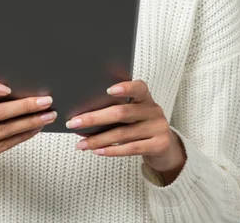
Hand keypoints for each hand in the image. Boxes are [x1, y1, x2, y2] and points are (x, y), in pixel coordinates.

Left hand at [65, 80, 185, 181]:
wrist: (165, 146)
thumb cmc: (139, 124)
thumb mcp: (132, 113)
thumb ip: (114, 110)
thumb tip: (81, 117)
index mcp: (145, 96)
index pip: (138, 87)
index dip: (125, 88)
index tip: (108, 90)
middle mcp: (153, 110)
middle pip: (121, 112)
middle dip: (94, 118)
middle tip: (74, 123)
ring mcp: (158, 128)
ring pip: (122, 133)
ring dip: (98, 140)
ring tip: (81, 144)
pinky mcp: (159, 145)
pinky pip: (131, 148)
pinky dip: (111, 150)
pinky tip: (97, 151)